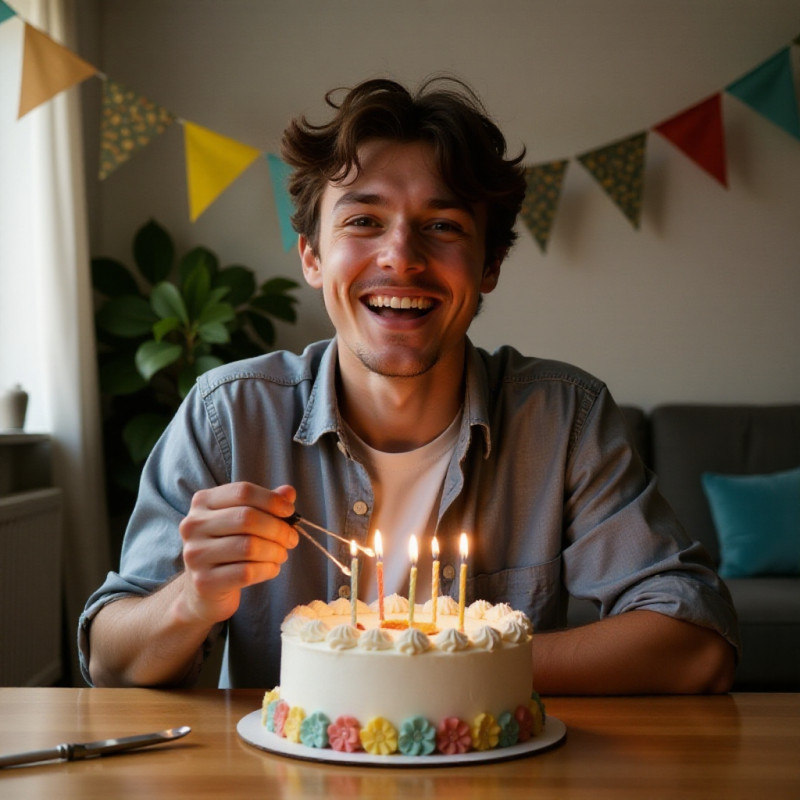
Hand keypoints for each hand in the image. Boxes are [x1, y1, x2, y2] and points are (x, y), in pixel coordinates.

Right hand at [177, 482, 299, 624]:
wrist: (204, 590)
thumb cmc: (229, 548)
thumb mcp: (244, 521)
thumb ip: (266, 504)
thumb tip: (289, 492)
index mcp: (203, 502)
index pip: (243, 492)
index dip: (272, 500)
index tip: (289, 512)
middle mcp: (193, 525)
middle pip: (247, 518)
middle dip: (278, 529)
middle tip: (292, 539)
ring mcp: (195, 554)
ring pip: (249, 547)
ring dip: (275, 551)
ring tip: (281, 554)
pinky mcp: (203, 582)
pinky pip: (246, 572)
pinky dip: (267, 569)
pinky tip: (272, 569)